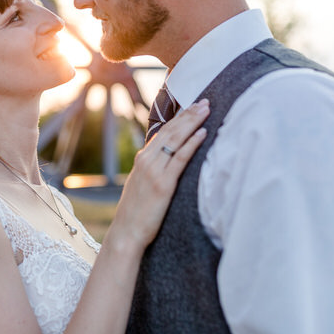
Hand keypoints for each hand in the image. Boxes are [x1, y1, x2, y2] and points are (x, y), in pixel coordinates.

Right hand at [111, 99, 209, 250]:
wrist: (126, 233)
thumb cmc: (137, 213)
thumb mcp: (142, 185)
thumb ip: (153, 170)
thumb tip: (168, 162)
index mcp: (143, 159)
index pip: (164, 132)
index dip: (179, 118)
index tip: (193, 106)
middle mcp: (147, 160)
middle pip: (171, 131)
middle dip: (189, 114)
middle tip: (205, 101)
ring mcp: (154, 171)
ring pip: (176, 139)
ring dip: (193, 122)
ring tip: (206, 110)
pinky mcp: (164, 184)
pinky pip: (180, 158)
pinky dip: (192, 144)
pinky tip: (203, 133)